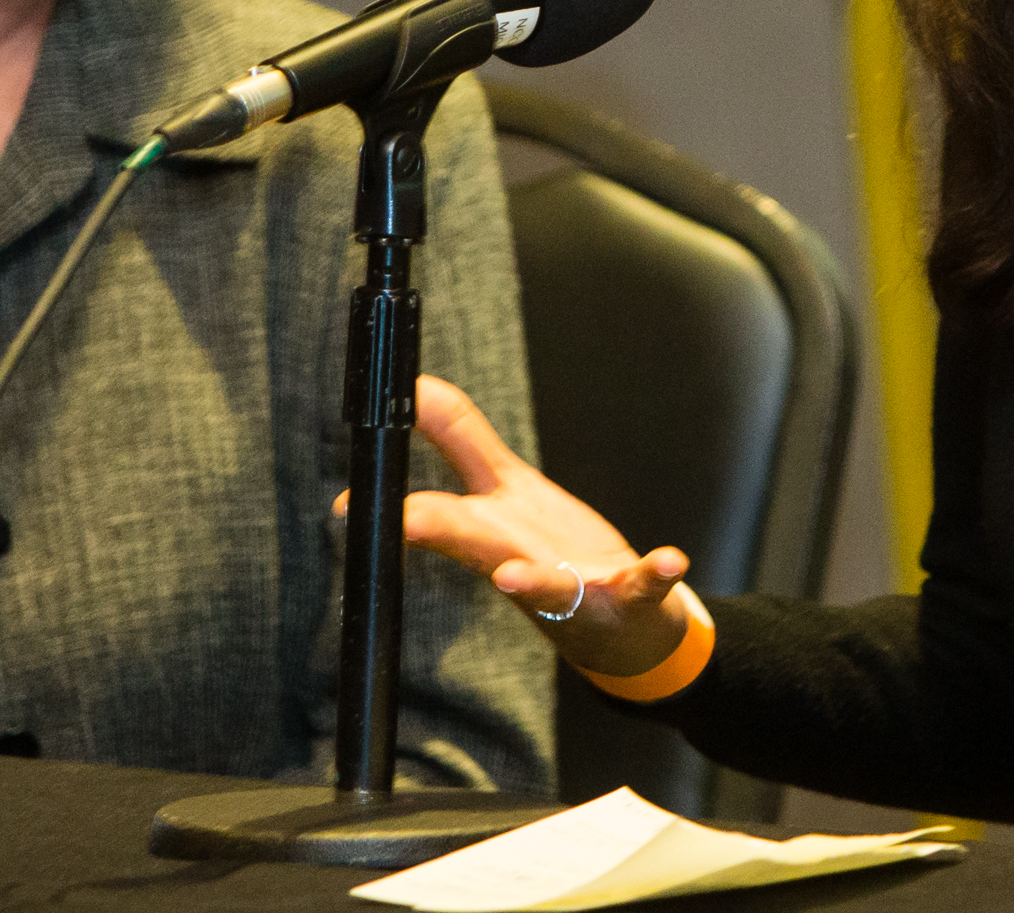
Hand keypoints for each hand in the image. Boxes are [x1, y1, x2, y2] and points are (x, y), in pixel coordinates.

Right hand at [350, 374, 694, 678]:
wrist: (623, 627)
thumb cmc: (554, 556)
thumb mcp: (505, 493)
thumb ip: (459, 438)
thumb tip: (416, 386)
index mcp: (492, 534)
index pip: (436, 513)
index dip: (393, 506)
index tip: (343, 505)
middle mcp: (524, 562)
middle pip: (478, 544)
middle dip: (444, 531)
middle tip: (408, 523)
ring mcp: (577, 583)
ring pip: (550, 583)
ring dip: (533, 579)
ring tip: (511, 578)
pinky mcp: (631, 592)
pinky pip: (644, 583)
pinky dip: (656, 571)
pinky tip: (670, 557)